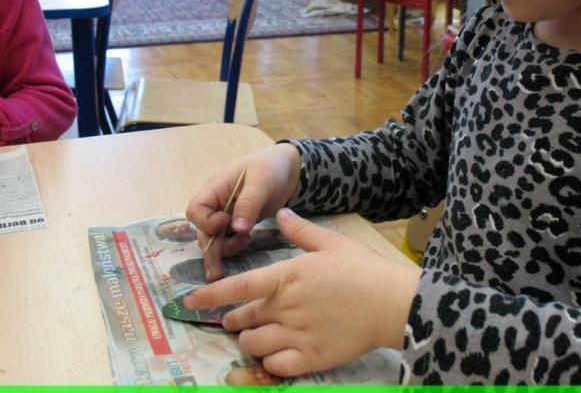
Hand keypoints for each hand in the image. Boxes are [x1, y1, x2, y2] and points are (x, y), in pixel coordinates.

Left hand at [184, 208, 421, 377]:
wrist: (393, 303)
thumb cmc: (363, 270)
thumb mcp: (332, 243)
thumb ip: (301, 231)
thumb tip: (280, 213)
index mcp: (288, 276)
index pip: (237, 287)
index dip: (209, 295)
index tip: (188, 301)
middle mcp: (286, 307)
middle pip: (242, 318)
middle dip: (234, 319)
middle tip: (237, 318)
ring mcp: (297, 335)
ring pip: (253, 344)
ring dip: (249, 340)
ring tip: (256, 336)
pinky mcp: (311, 359)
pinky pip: (274, 366)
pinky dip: (269, 361)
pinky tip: (277, 353)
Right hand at [186, 143, 301, 280]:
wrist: (287, 168)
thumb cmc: (270, 167)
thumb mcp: (261, 180)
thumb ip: (248, 203)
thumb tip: (237, 229)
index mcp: (215, 189)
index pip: (195, 210)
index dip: (206, 222)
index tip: (227, 222)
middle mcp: (216, 204)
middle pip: (202, 230)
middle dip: (211, 249)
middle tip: (216, 273)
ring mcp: (225, 215)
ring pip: (214, 239)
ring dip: (224, 249)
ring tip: (243, 244)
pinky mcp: (236, 224)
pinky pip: (227, 240)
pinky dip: (233, 246)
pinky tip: (246, 242)